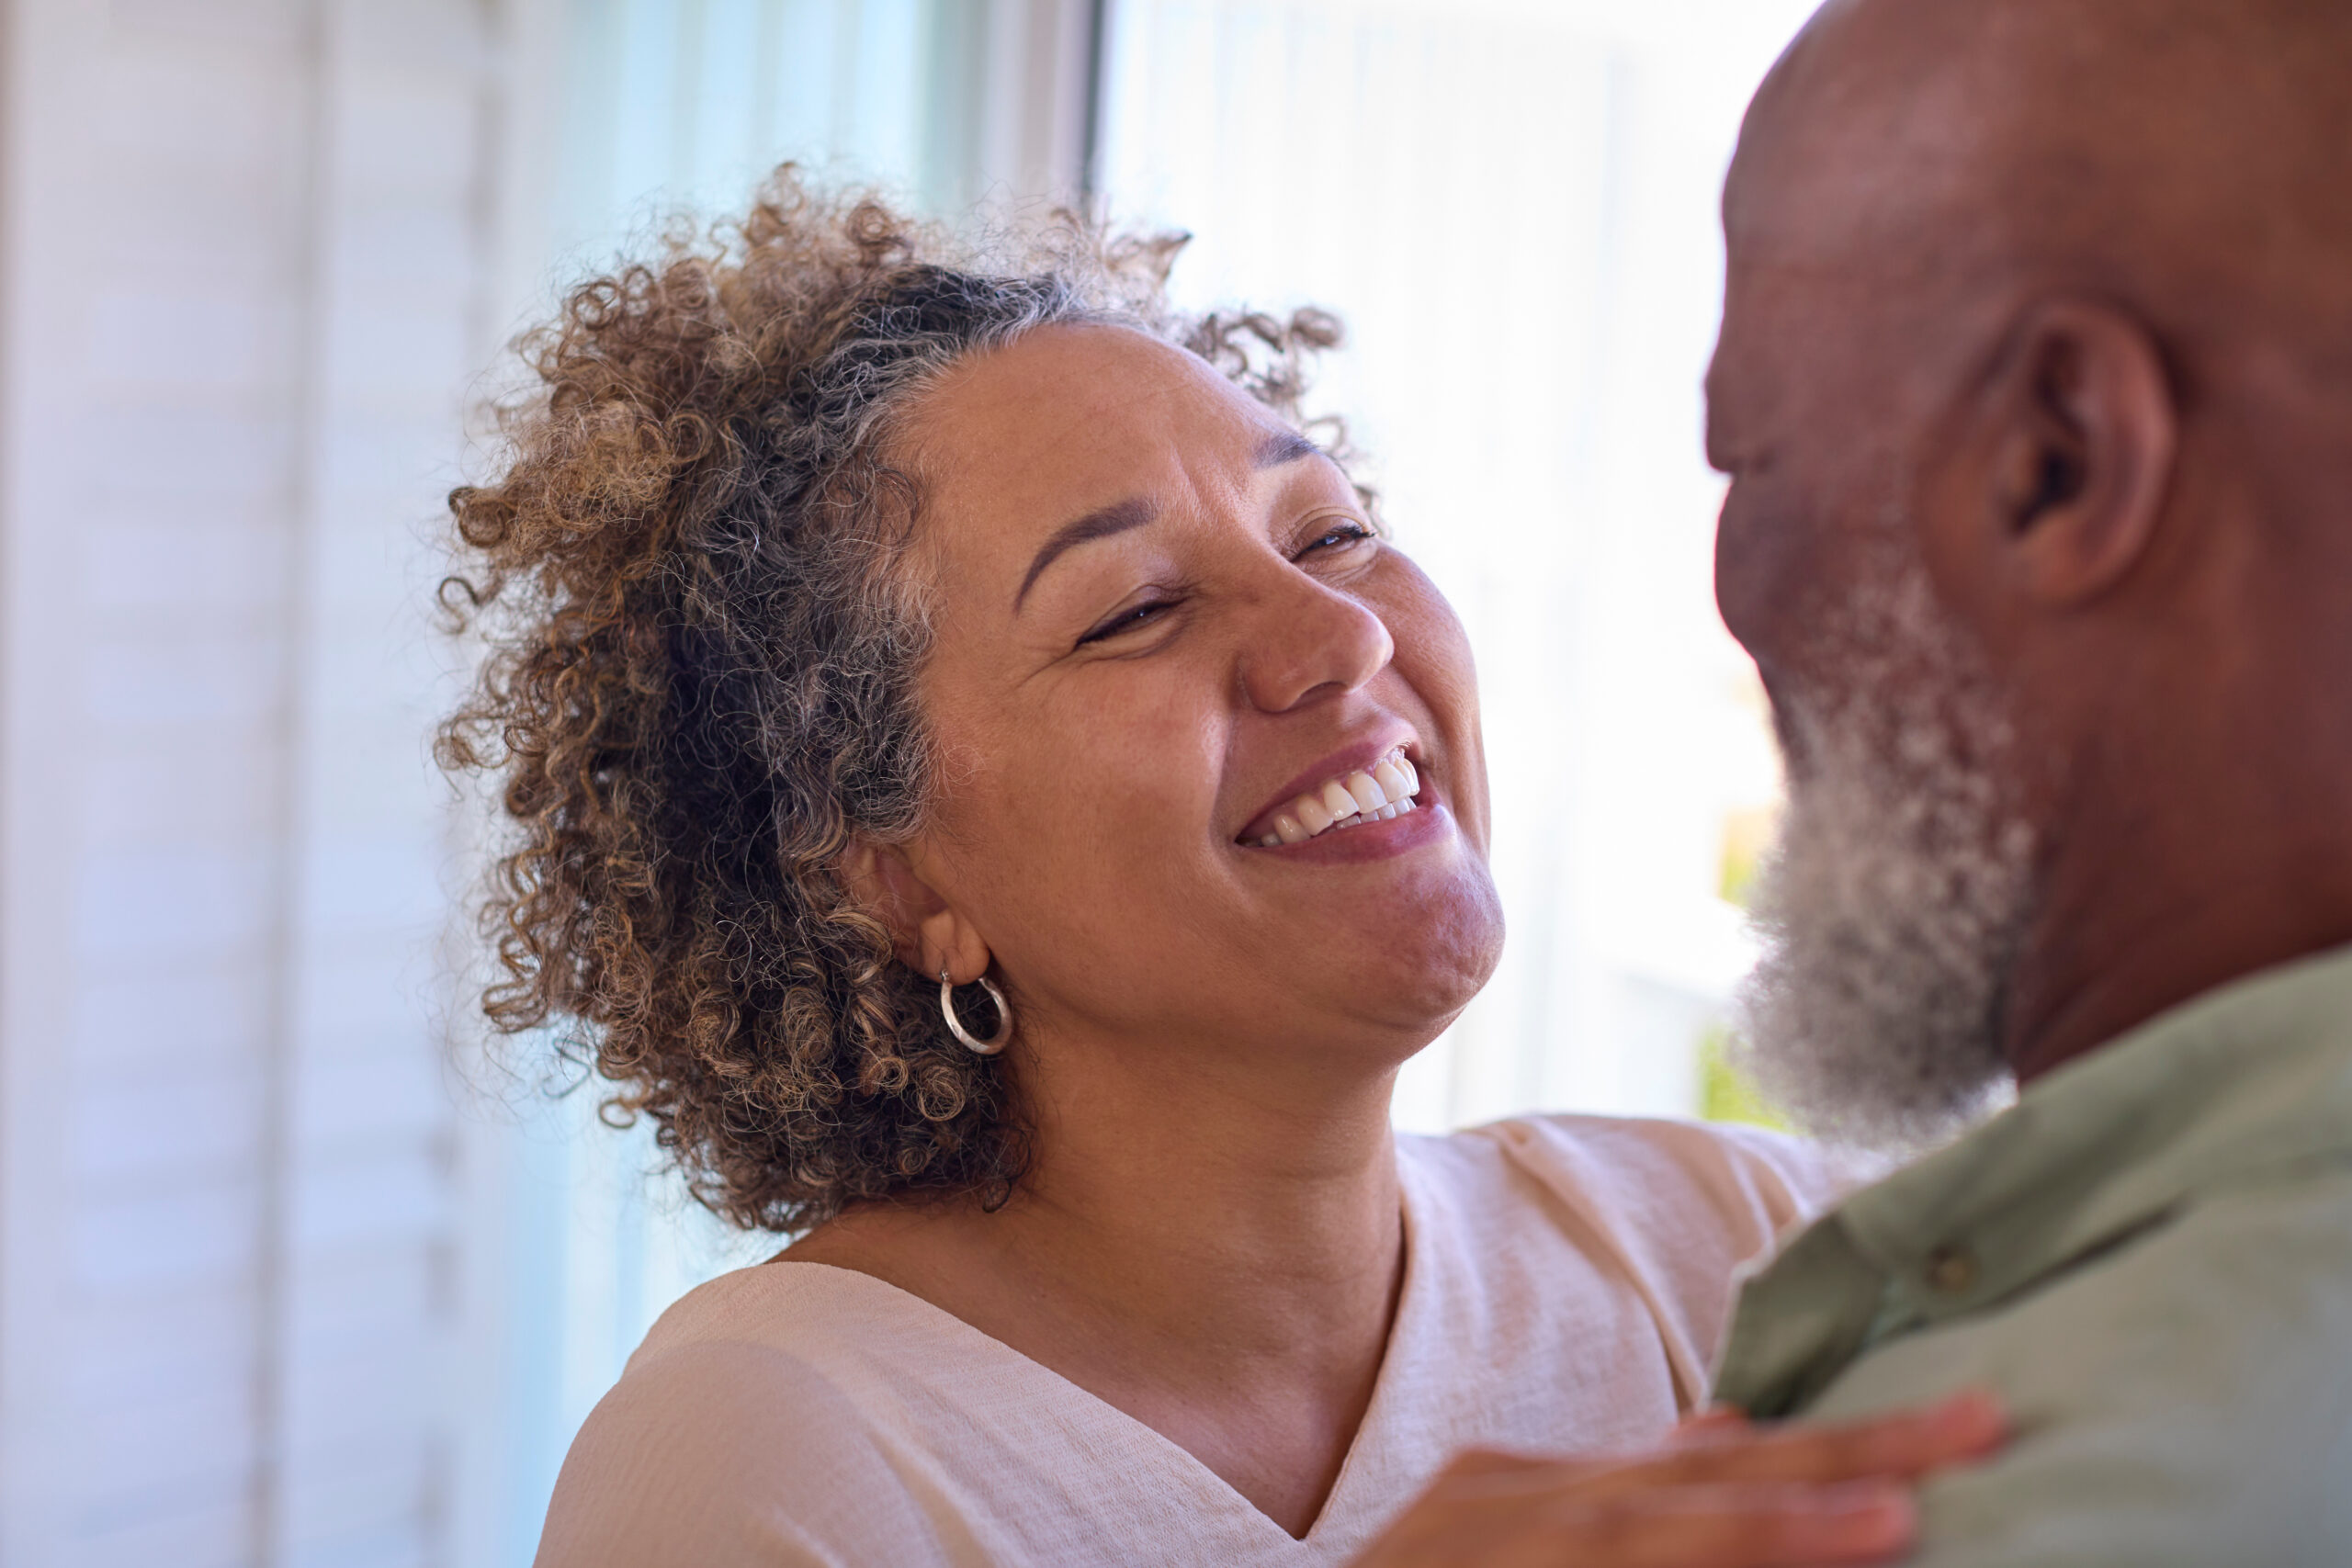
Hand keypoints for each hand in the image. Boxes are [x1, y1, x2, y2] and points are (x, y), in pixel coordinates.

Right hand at [1347, 1390, 2004, 1567]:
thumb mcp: (1495, 1525)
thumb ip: (1618, 1487)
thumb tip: (1732, 1432)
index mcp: (1533, 1487)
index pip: (1701, 1460)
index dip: (1825, 1439)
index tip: (1944, 1421)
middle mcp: (1525, 1508)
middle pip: (1710, 1478)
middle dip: (1846, 1452)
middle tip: (1980, 1423)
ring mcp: (1516, 1553)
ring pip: (1669, 1538)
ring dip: (1782, 1524)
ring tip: (1897, 1512)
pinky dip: (1711, 1567)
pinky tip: (1796, 1559)